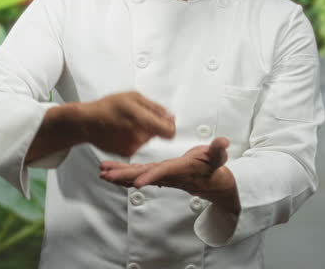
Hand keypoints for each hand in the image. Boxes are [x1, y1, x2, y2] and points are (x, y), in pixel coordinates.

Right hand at [77, 91, 175, 156]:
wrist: (87, 122)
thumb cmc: (108, 107)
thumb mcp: (133, 97)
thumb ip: (155, 108)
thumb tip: (171, 117)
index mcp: (143, 119)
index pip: (169, 131)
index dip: (170, 126)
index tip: (165, 123)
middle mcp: (139, 136)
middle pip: (158, 134)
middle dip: (152, 126)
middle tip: (136, 118)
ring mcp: (133, 146)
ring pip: (147, 139)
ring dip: (142, 132)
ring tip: (126, 123)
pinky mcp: (127, 153)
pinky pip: (138, 144)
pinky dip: (132, 138)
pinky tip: (121, 131)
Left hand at [99, 137, 239, 213]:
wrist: (214, 183)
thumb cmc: (215, 168)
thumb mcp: (219, 157)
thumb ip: (219, 150)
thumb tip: (222, 142)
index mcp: (182, 169)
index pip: (164, 172)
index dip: (150, 177)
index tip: (136, 182)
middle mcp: (169, 174)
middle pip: (144, 175)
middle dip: (125, 176)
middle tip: (106, 175)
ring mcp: (163, 175)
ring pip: (138, 175)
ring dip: (120, 174)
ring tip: (102, 173)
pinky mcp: (159, 173)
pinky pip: (139, 174)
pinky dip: (124, 174)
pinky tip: (111, 174)